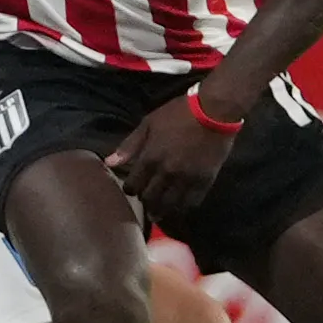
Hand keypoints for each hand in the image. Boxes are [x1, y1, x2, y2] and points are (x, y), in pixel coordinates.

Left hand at [105, 94, 240, 227]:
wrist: (213, 111)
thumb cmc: (178, 113)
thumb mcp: (149, 123)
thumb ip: (129, 145)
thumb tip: (108, 163)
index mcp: (150, 158)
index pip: (133, 186)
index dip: (130, 189)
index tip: (132, 188)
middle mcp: (166, 173)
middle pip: (150, 199)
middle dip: (145, 201)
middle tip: (146, 200)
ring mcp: (186, 179)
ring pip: (170, 205)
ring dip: (163, 210)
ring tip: (160, 211)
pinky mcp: (204, 182)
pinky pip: (191, 203)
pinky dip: (183, 207)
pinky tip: (180, 206)